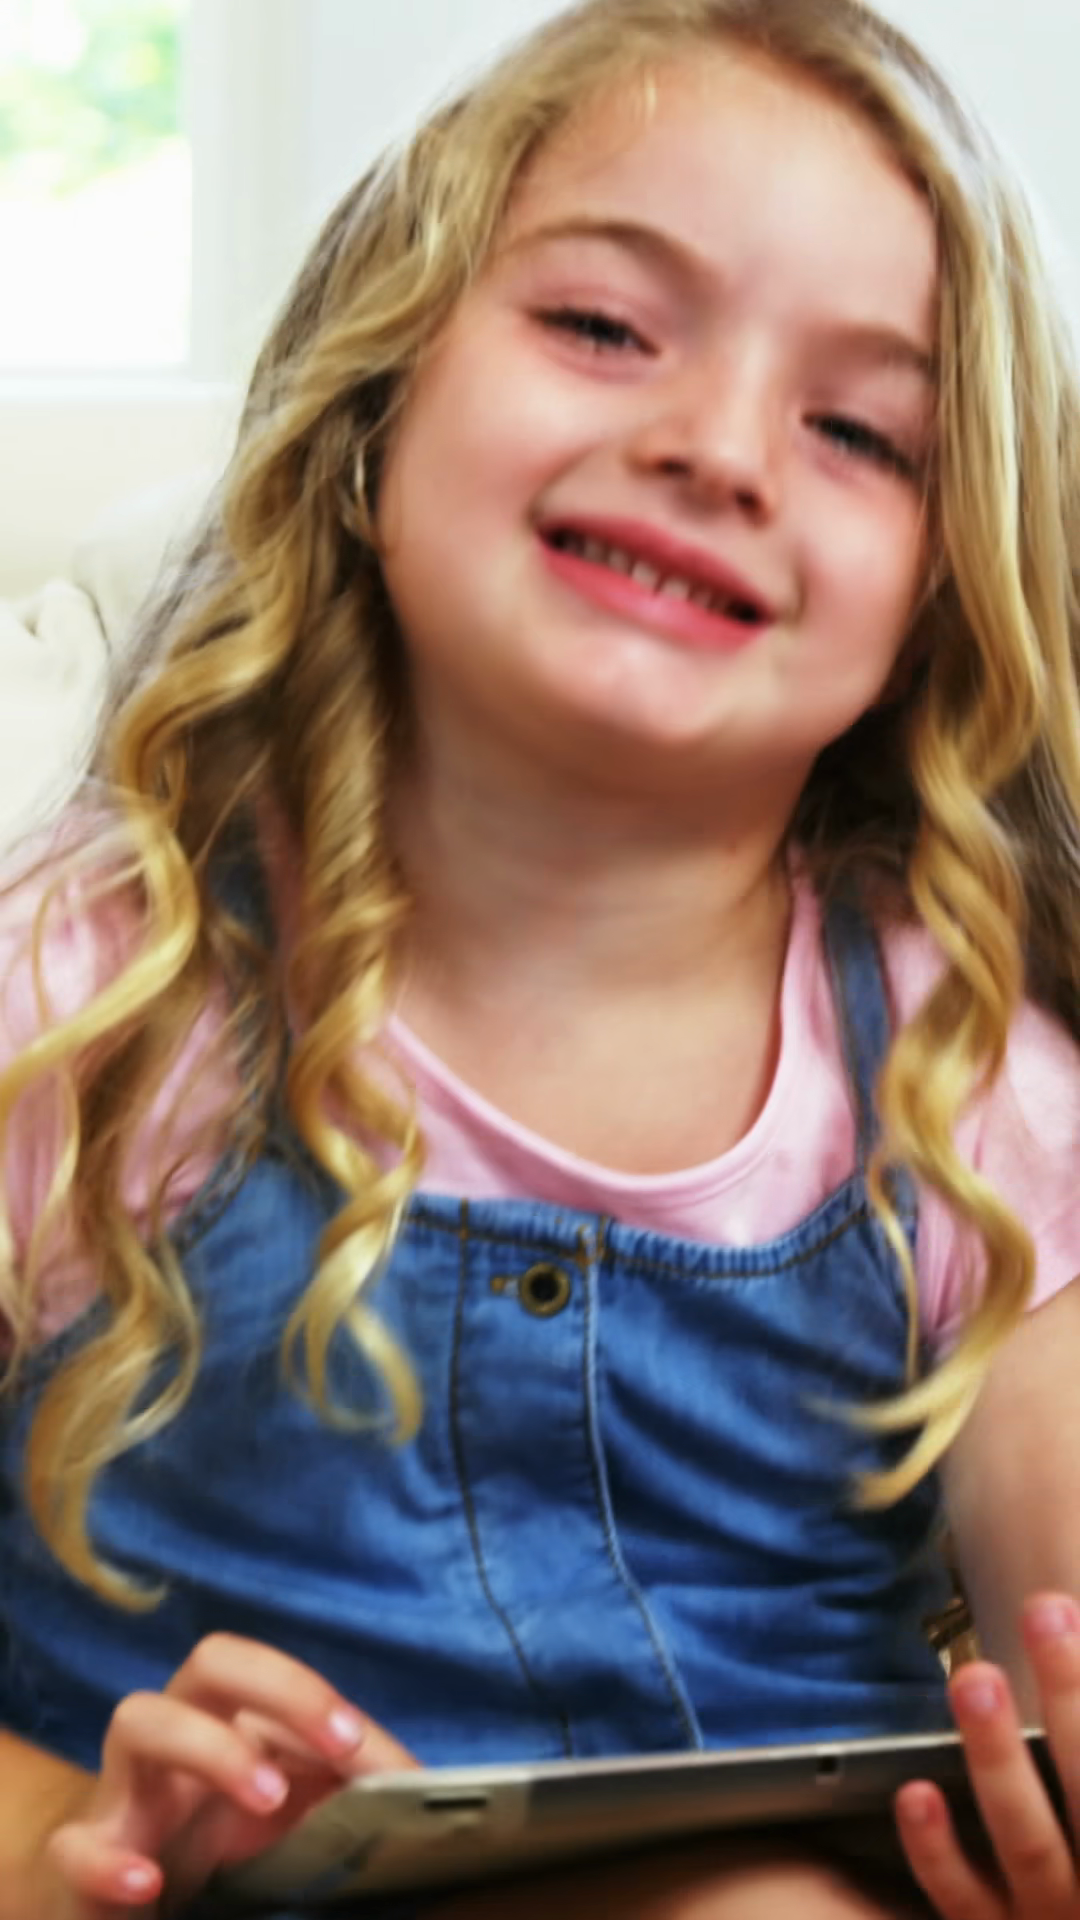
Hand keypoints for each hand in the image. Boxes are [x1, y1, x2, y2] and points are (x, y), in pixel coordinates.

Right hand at [44, 1632, 415, 1917]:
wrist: (111, 1897)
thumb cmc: (208, 1844)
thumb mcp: (286, 1819)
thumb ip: (345, 1796)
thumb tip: (423, 1788)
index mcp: (229, 1723)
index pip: (278, 1678)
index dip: (329, 1702)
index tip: (381, 1758)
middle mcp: (176, 1740)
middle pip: (213, 1662)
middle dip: (280, 1686)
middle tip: (340, 1743)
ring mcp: (123, 1793)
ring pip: (138, 1719)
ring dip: (207, 1746)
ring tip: (264, 1796)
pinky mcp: (80, 1859)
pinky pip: (77, 1844)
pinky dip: (108, 1860)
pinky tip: (147, 1881)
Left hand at [896, 1591, 1079, 1916]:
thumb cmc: (1076, 1851)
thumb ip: (1075, 1752)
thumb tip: (1067, 1622)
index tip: (1069, 1608)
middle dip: (1071, 1699)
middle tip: (1044, 1611)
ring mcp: (1046, 1915)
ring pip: (1027, 1839)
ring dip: (999, 1755)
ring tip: (975, 1677)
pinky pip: (960, 1896)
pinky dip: (936, 1848)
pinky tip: (915, 1792)